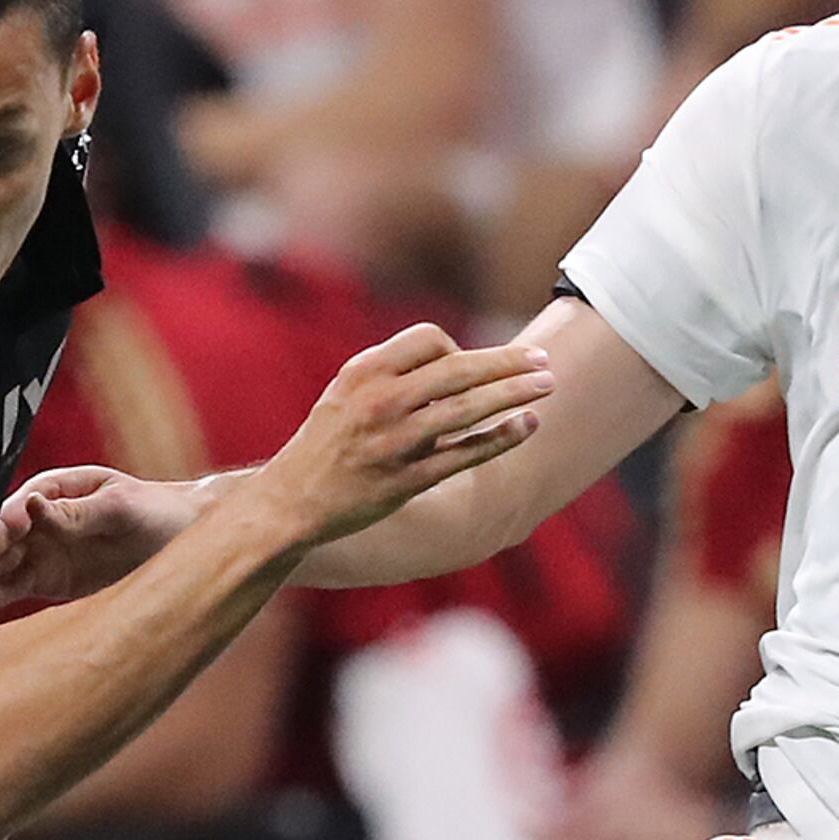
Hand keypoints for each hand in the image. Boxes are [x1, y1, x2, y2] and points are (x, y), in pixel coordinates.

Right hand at [0, 465, 207, 622]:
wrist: (188, 537)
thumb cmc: (159, 509)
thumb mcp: (122, 506)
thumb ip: (77, 512)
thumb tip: (32, 505)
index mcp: (50, 490)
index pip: (7, 514)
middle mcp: (37, 520)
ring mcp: (39, 551)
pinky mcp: (47, 580)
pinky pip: (7, 592)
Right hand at [241, 323, 549, 547]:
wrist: (291, 500)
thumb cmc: (326, 442)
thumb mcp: (347, 391)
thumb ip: (394, 371)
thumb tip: (456, 358)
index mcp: (364, 372)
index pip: (430, 339)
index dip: (459, 348)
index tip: (472, 365)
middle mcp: (380, 401)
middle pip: (459, 369)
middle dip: (508, 363)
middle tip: (542, 363)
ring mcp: (395, 441)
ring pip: (468, 409)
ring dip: (514, 394)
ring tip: (547, 387)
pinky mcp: (407, 479)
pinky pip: (464, 453)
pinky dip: (500, 438)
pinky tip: (526, 426)